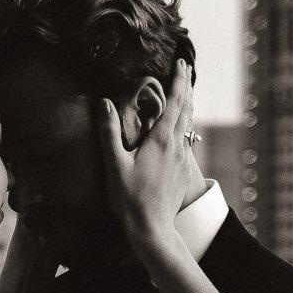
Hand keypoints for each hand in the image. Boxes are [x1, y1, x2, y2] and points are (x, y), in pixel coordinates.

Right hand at [98, 60, 196, 257]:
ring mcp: (183, 159)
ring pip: (189, 125)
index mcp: (162, 140)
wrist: (153, 229)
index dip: (179, 80)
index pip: (175, 101)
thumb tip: (102, 102)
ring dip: (187, 106)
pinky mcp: (183, 171)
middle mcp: (177, 146)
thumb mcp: (114, 165)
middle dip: (186, 87)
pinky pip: (187, 141)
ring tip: (184, 94)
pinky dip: (185, 126)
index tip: (181, 63)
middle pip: (187, 109)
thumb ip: (108, 133)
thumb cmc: (130, 199)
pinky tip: (180, 130)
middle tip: (184, 69)